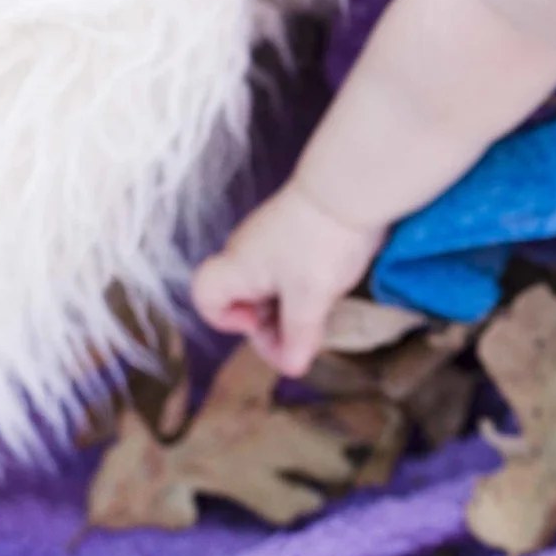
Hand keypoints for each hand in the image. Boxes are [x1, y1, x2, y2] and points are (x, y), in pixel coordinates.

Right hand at [189, 181, 386, 375]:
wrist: (350, 187)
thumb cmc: (321, 244)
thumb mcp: (310, 299)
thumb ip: (298, 336)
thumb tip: (291, 368)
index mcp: (237, 267)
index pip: (205, 297)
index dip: (224, 320)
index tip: (259, 323)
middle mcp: (246, 252)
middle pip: (240, 297)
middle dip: (268, 323)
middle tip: (302, 335)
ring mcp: (269, 239)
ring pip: (267, 285)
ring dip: (288, 307)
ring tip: (319, 314)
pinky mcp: (294, 231)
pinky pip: (286, 269)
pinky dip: (301, 287)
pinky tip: (327, 289)